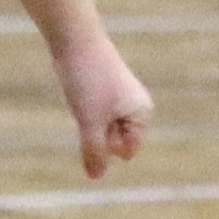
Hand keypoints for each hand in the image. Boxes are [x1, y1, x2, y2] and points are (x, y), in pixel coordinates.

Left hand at [52, 34, 152, 179]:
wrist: (76, 41)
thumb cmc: (87, 81)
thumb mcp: (90, 122)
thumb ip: (94, 151)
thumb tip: (96, 177)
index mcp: (142, 115)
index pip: (126, 152)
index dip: (106, 144)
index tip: (98, 117)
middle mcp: (136, 108)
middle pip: (113, 143)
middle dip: (97, 132)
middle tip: (89, 104)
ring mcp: (120, 100)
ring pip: (99, 130)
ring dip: (87, 121)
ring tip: (84, 96)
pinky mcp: (103, 93)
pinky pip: (91, 115)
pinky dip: (82, 110)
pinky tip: (79, 91)